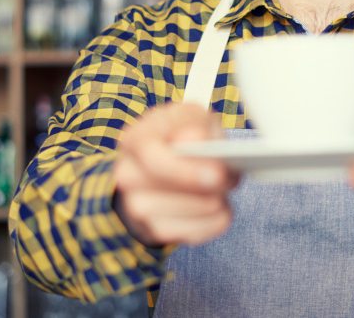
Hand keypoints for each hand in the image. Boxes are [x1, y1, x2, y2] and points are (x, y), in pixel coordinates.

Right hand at [113, 102, 238, 247]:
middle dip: (198, 191)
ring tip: (222, 192)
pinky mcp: (154, 229)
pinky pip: (186, 236)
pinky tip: (221, 208)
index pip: (152, 158)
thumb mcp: (194, 118)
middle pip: (158, 193)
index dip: (185, 170)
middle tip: (226, 182)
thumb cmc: (186, 134)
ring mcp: (136, 205)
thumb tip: (196, 139)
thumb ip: (196, 124)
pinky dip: (210, 224)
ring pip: (168, 221)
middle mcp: (127, 174)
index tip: (217, 173)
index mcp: (135, 139)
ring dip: (206, 207)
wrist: (174, 160)